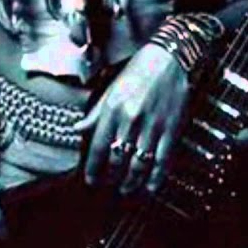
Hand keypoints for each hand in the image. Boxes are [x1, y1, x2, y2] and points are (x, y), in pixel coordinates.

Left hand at [72, 42, 189, 195]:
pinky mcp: (171, 129)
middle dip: (112, 179)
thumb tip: (77, 129)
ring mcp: (152, 126)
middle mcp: (131, 119)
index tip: (90, 179)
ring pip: (139, 164)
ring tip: (126, 190)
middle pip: (118, 160)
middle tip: (109, 188)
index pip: (97, 147)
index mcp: (113, 109)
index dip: (93, 167)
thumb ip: (95, 113)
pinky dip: (156, 177)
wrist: (170, 57)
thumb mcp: (111, 88)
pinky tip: (151, 186)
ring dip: (132, 182)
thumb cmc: (139, 70)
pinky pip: (162, 160)